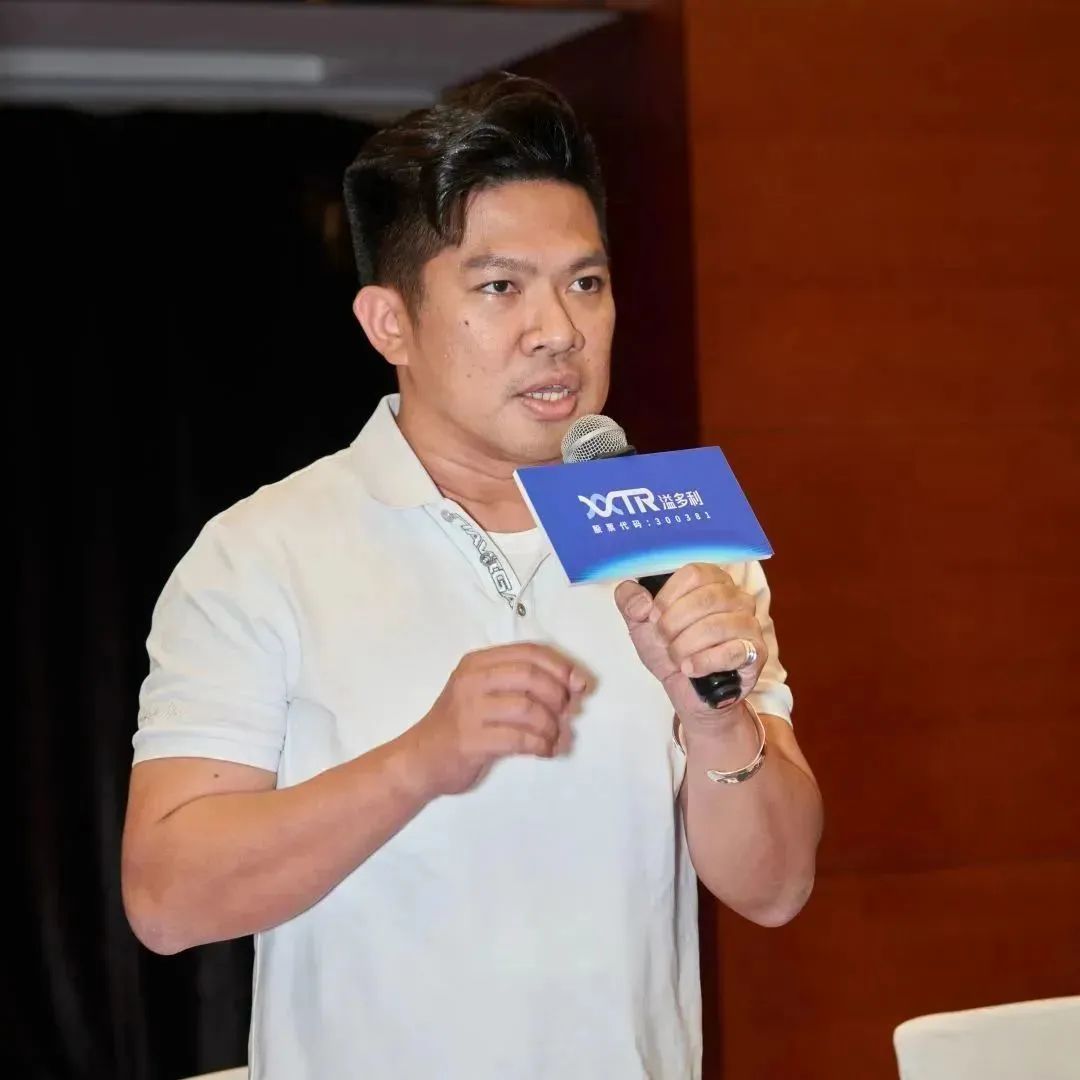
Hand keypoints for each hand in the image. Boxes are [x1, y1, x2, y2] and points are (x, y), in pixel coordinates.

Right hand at [407, 643, 589, 796]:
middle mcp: (472, 680)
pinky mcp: (471, 740)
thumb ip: (519, 683)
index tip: (580, 684)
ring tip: (553, 737)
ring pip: (528, 708)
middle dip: (558, 695)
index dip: (561, 666)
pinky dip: (541, 745)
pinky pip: (519, 739)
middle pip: (530, 676)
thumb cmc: (459, 724)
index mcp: (478, 662)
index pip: (529, 652)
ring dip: (551, 725)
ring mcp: (469, 710)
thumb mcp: (482, 690)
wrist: (420, 759)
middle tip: (567, 713)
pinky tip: (544, 750)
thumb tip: (572, 686)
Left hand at [614, 564, 766, 727]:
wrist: (687, 690)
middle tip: (663, 640)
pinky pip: (733, 651)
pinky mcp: (756, 652)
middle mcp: (736, 596)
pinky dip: (704, 661)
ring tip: (676, 658)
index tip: (653, 616)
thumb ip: (629, 600)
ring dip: (687, 645)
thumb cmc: (670, 649)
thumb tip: (641, 603)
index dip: (668, 596)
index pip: (694, 573)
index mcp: (710, 580)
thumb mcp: (640, 622)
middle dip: (674, 623)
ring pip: (718, 625)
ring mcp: (749, 623)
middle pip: (706, 598)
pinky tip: (690, 669)